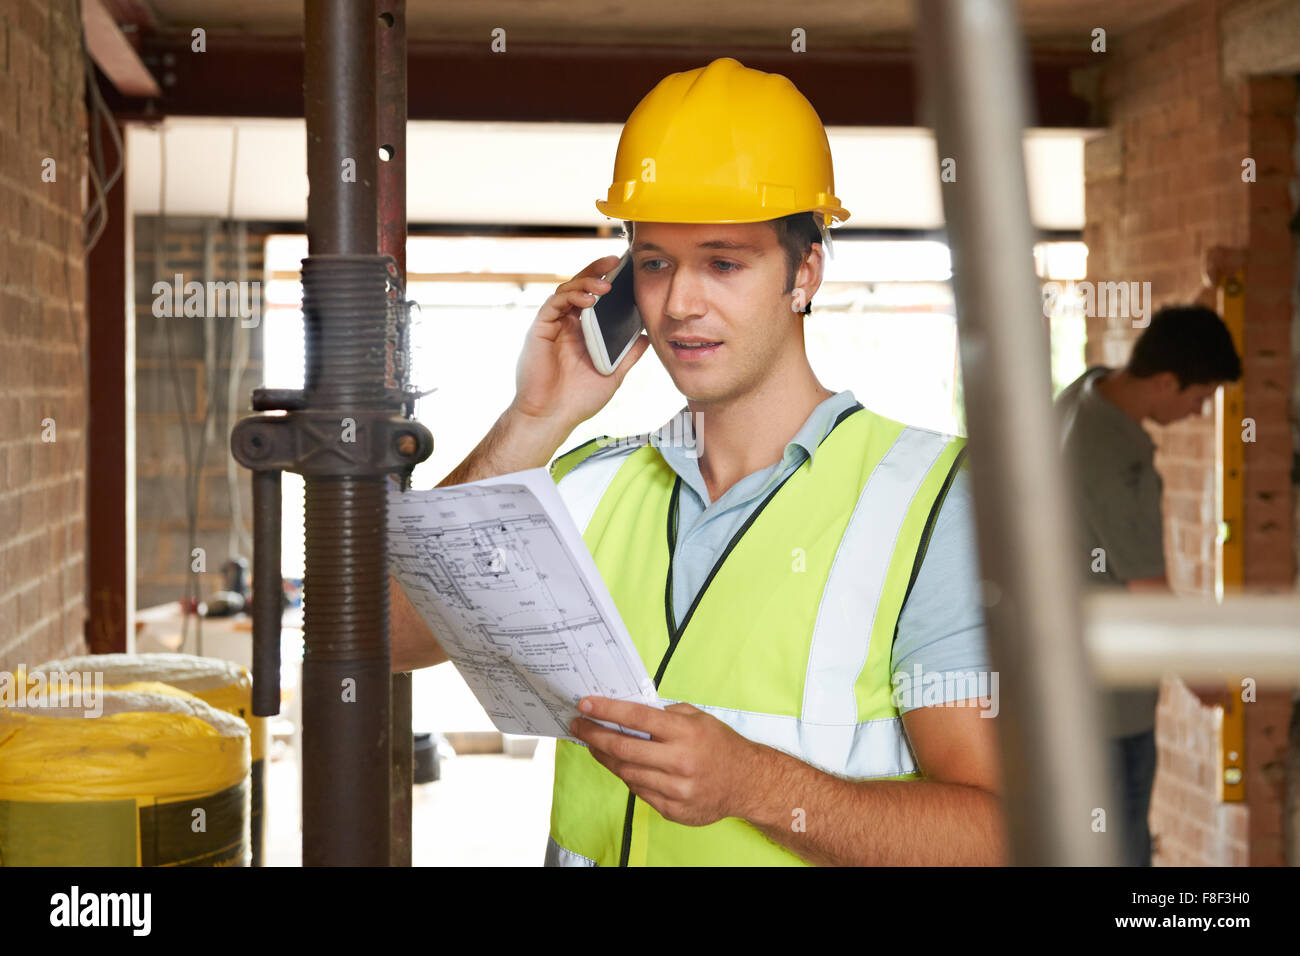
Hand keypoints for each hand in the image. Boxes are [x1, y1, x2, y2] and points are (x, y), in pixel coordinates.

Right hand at [511, 256, 651, 431]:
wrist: (552, 417)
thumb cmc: (578, 399)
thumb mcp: (613, 375)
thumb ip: (628, 355)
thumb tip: (647, 336)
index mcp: (583, 331)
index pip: (595, 298)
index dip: (607, 281)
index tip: (627, 271)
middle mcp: (566, 324)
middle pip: (581, 287)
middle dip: (597, 271)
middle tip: (616, 260)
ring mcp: (552, 325)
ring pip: (567, 290)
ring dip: (586, 282)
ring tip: (606, 284)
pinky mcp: (540, 329)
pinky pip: (554, 303)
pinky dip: (571, 297)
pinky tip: (589, 300)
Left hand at [569, 697, 762, 826]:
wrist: (747, 782)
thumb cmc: (720, 746)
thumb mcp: (699, 718)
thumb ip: (666, 714)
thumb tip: (629, 712)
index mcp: (685, 733)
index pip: (636, 718)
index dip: (607, 710)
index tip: (586, 704)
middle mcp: (679, 761)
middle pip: (623, 748)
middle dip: (594, 735)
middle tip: (579, 725)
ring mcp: (675, 789)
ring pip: (626, 772)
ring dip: (604, 757)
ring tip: (593, 744)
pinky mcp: (672, 809)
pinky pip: (639, 791)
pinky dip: (626, 775)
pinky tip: (619, 764)